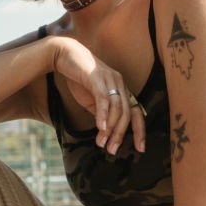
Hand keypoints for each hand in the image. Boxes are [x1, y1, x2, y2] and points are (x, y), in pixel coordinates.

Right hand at [51, 37, 145, 154]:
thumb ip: (101, 112)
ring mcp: (110, 79)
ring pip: (117, 109)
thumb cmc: (79, 77)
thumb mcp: (92, 99)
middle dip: (121, 134)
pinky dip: (103, 116)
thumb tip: (106, 131)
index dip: (140, 131)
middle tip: (112, 150)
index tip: (140, 148)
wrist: (64, 55)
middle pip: (127, 114)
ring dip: (110, 129)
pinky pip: (104, 100)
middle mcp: (120, 83)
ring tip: (103, 143)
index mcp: (121, 89)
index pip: (136, 112)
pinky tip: (100, 128)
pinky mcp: (97, 78)